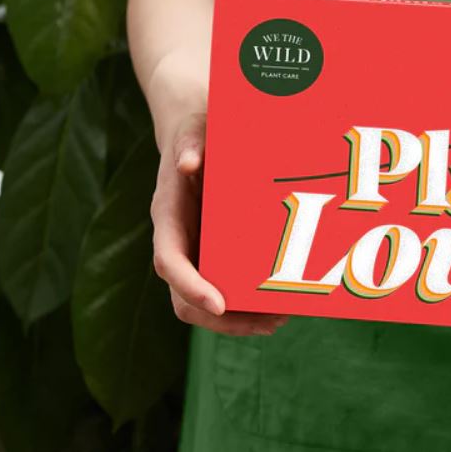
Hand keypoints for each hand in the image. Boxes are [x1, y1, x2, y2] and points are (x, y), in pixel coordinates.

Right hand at [149, 97, 288, 336]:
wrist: (200, 135)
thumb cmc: (198, 131)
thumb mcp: (194, 129)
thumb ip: (189, 143)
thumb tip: (188, 162)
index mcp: (167, 219)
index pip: (168, 263)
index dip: (191, 286)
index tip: (218, 304)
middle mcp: (179, 244)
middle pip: (186, 300)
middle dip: (223, 319)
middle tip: (268, 322)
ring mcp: (197, 254)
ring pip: (207, 305)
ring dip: (240, 320)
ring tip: (279, 319)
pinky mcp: (217, 257)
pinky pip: (227, 292)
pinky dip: (249, 306)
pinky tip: (282, 307)